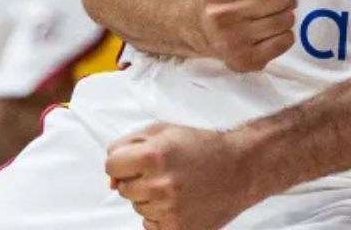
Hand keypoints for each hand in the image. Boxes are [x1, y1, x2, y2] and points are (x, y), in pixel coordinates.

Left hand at [105, 123, 261, 229]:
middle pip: (123, 189)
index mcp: (152, 155)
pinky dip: (160, 215)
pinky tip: (180, 201)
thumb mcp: (162, 131)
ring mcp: (168, 209)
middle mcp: (159, 184)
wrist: (240, 168)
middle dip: (139, 179)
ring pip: (137, 207)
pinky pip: (150, 225)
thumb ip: (126, 146)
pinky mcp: (177, 228)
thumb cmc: (201, 146)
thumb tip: (111, 181)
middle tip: (166, 171)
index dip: (123, 162)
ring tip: (177, 185)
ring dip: (151, 198)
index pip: (111, 166)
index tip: (138, 161)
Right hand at [194, 0, 296, 71]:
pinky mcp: (243, 60)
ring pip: (286, 20)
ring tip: (268, 15)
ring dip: (284, 15)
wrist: (200, 24)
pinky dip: (284, 35)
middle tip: (271, 0)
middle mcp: (222, 13)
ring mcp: (232, 39)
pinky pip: (285, 41)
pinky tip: (268, 32)